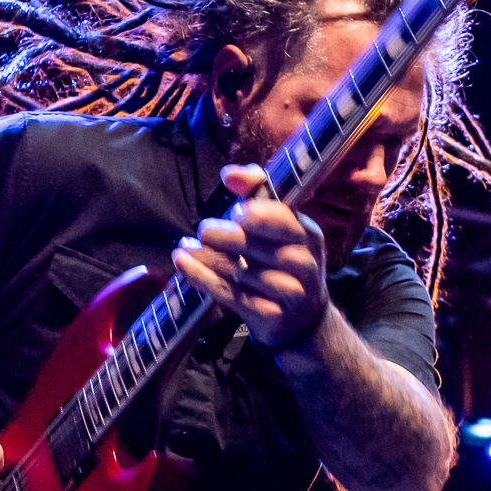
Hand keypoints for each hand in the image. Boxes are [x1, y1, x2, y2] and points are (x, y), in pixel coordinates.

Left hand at [172, 164, 331, 350]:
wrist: (302, 316)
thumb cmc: (282, 257)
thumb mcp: (278, 223)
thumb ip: (257, 191)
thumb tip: (229, 174)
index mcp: (306, 233)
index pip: (284, 220)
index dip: (258, 215)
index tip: (236, 213)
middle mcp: (303, 263)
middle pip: (259, 248)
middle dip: (226, 237)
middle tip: (204, 230)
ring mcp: (289, 292)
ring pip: (242, 273)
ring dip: (209, 259)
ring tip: (186, 248)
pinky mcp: (271, 315)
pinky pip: (232, 295)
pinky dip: (203, 279)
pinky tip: (183, 264)